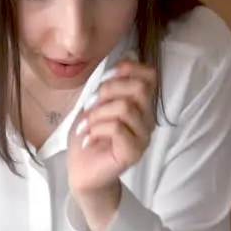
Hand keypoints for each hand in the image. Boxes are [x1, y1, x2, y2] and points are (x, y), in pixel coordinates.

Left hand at [68, 57, 156, 230]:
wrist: (80, 171)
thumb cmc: (88, 137)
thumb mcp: (94, 104)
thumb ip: (109, 85)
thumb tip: (126, 59)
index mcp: (140, 105)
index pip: (149, 76)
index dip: (128, 69)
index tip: (104, 79)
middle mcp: (146, 120)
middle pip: (139, 88)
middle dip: (107, 91)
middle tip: (89, 106)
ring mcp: (142, 137)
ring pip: (125, 108)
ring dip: (97, 114)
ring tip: (85, 127)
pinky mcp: (133, 152)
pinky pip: (118, 128)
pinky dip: (97, 129)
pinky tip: (89, 139)